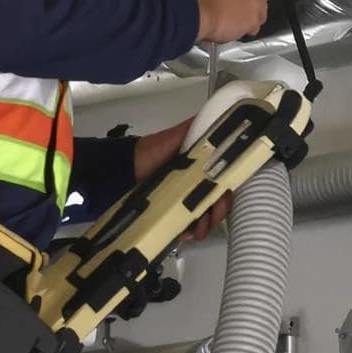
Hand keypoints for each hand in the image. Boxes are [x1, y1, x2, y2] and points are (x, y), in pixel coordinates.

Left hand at [133, 119, 230, 240]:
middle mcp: (198, 181)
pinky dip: (189, 230)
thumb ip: (199, 128)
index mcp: (204, 164)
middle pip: (218, 202)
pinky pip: (187, 223)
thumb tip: (223, 119)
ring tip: (195, 231)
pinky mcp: (172, 210)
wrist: (123, 168)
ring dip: (204, 225)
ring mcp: (185, 197)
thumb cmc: (152, 151)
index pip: (226, 181)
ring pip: (204, 215)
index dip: (227, 194)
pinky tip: (184, 233)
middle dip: (217, 214)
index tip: (222, 202)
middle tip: (209, 220)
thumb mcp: (178, 136)